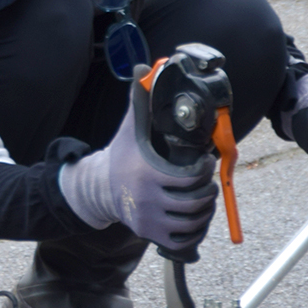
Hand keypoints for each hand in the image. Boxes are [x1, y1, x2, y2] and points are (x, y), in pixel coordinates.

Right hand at [57, 82, 217, 258]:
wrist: (99, 189)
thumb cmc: (121, 156)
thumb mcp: (130, 129)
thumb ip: (140, 100)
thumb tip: (143, 68)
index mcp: (147, 173)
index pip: (189, 178)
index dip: (205, 170)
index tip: (206, 162)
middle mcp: (147, 199)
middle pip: (194, 202)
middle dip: (207, 191)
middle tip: (207, 182)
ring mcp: (148, 220)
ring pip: (191, 222)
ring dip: (204, 211)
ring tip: (204, 198)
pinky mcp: (149, 234)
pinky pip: (181, 240)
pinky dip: (194, 232)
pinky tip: (194, 219)